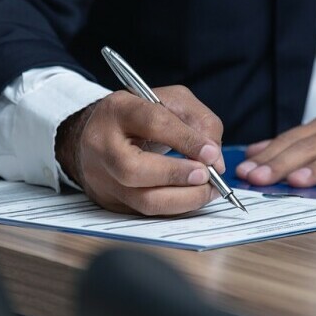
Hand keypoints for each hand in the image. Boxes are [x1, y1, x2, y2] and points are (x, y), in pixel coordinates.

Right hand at [56, 86, 225, 214]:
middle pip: (134, 169)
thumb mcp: (172, 102)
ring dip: (182, 199)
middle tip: (206, 176)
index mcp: (118, 111)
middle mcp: (102, 145)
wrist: (100, 134)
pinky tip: (192, 198)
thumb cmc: (142, 116)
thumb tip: (215, 161)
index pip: (152, 123)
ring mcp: (102, 178)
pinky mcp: (110, 201)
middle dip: (177, 175)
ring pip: (142, 200)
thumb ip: (200, 122)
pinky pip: (147, 213)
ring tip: (207, 191)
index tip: (212, 154)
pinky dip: (176, 208)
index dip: (185, 140)